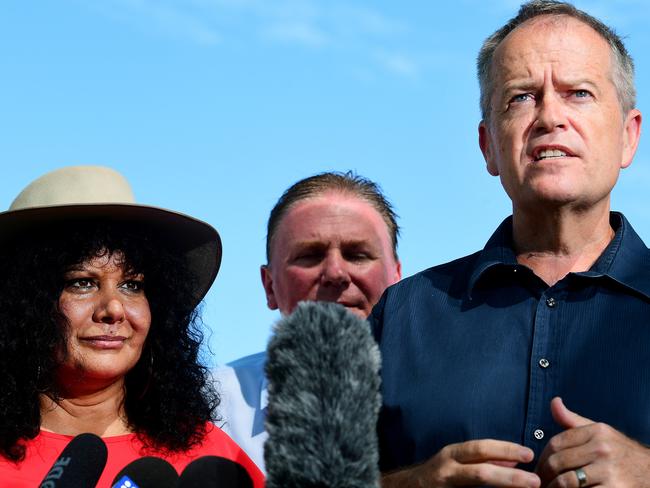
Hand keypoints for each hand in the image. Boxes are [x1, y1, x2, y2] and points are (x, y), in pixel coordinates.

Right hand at [382, 439, 539, 486]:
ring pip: (477, 482)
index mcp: (452, 455)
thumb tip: (514, 462)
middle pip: (481, 472)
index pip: (481, 449)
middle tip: (535, 480)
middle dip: (510, 476)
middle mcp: (447, 469)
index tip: (529, 454)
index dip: (505, 450)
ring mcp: (445, 485)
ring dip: (504, 485)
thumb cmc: (437, 475)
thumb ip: (482, 461)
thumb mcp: (457, 463)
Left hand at [536, 397, 649, 486]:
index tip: (538, 466)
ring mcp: (608, 470)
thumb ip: (573, 420)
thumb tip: (554, 401)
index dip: (542, 457)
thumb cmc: (620, 452)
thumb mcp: (601, 432)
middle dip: (544, 474)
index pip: (556, 442)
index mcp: (596, 432)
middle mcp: (602, 448)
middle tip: (538, 482)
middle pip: (558, 462)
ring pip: (566, 481)